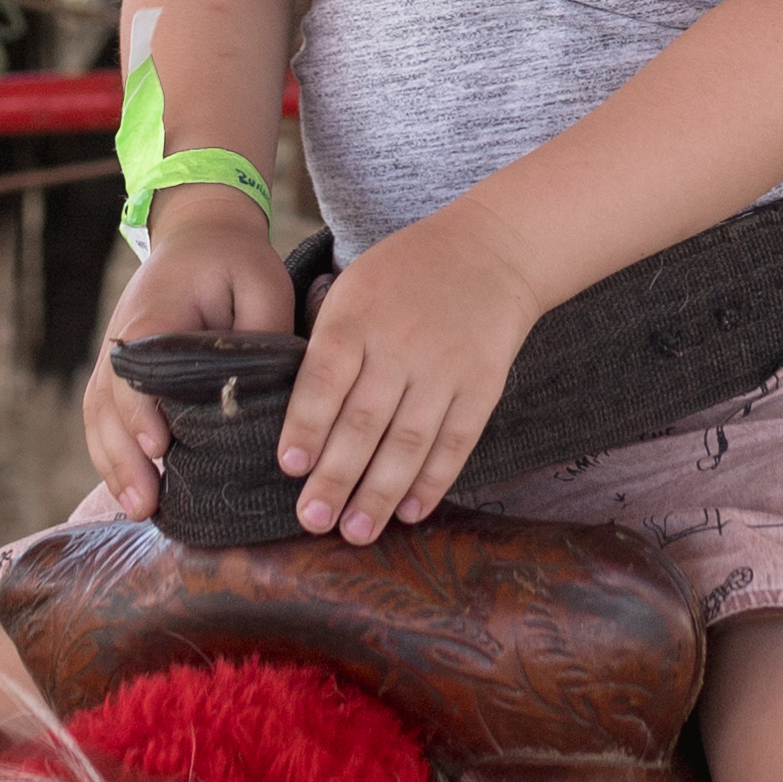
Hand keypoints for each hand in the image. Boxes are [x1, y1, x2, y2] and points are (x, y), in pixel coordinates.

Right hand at [84, 184, 289, 518]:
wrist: (199, 235)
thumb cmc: (235, 261)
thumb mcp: (263, 284)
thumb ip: (261, 336)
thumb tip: (263, 396)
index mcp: (154, 318)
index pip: (139, 372)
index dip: (144, 411)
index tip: (160, 447)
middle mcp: (123, 342)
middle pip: (109, 406)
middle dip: (124, 457)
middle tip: (145, 504)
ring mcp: (116, 359)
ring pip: (100, 418)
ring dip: (114, 465)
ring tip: (137, 509)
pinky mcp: (121, 373)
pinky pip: (104, 418)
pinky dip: (112, 454)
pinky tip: (131, 490)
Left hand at [278, 204, 531, 543]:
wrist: (492, 251)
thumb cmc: (405, 275)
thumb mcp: (354, 288)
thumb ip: (328, 345)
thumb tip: (300, 421)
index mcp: (357, 316)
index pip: (325, 379)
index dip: (306, 426)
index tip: (290, 468)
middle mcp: (401, 344)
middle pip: (364, 420)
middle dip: (336, 476)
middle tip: (313, 519)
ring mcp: (445, 368)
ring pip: (409, 440)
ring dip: (381, 492)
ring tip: (356, 530)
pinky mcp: (482, 386)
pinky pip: (456, 441)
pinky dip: (433, 480)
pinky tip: (411, 512)